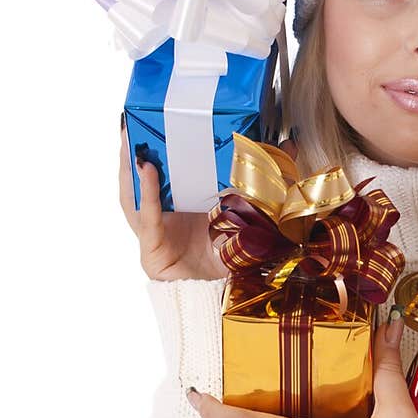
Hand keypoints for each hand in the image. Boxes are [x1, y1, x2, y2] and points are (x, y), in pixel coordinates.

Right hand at [119, 119, 297, 281]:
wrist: (226, 304)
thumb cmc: (236, 262)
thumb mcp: (253, 213)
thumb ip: (265, 182)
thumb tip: (287, 145)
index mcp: (183, 208)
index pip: (168, 170)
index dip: (160, 144)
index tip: (161, 113)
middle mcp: (164, 218)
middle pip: (144, 178)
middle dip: (137, 147)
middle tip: (137, 116)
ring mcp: (154, 234)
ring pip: (134, 194)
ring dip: (129, 163)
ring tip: (130, 133)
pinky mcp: (152, 250)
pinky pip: (146, 217)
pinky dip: (146, 192)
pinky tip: (146, 168)